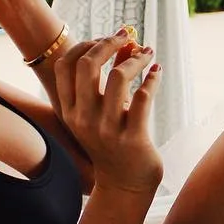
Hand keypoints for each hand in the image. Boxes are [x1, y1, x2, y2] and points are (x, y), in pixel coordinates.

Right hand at [53, 31, 162, 195]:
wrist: (124, 185)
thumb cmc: (112, 142)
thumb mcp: (100, 113)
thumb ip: (106, 81)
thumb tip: (125, 44)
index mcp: (70, 111)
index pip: (66, 65)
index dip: (85, 44)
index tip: (105, 39)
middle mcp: (84, 119)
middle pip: (88, 65)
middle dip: (110, 43)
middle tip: (127, 38)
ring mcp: (107, 130)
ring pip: (119, 77)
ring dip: (137, 59)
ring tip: (148, 54)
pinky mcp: (132, 138)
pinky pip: (144, 98)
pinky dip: (153, 78)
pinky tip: (157, 72)